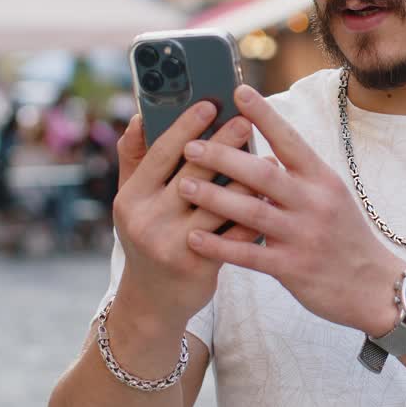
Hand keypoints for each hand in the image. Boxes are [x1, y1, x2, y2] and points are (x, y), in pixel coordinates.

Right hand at [110, 103, 261, 333]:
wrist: (152, 301)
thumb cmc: (148, 237)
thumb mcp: (133, 201)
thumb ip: (136, 159)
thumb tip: (143, 115)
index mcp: (132, 198)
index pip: (161, 154)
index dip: (186, 127)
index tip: (211, 104)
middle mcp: (148, 221)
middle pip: (193, 174)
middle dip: (223, 145)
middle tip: (246, 121)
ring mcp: (174, 245)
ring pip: (220, 204)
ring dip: (246, 178)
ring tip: (269, 157)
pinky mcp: (199, 266)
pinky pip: (235, 233)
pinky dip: (255, 213)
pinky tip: (273, 197)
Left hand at [176, 85, 405, 337]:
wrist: (374, 286)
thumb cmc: (345, 235)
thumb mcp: (331, 196)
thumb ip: (298, 176)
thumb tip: (262, 151)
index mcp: (322, 179)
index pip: (290, 140)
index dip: (264, 115)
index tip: (238, 92)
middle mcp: (314, 202)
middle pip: (263, 173)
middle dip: (224, 157)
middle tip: (190, 146)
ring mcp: (304, 236)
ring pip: (252, 212)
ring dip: (215, 198)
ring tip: (183, 187)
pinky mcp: (294, 268)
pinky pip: (250, 255)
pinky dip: (220, 245)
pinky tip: (193, 238)